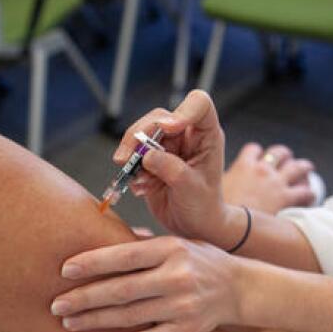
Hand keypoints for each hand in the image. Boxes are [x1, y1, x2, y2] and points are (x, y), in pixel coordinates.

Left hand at [51, 236, 241, 331]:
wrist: (239, 288)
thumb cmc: (196, 260)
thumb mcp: (174, 242)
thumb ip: (139, 245)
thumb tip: (92, 239)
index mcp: (171, 249)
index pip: (123, 256)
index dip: (91, 264)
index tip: (64, 270)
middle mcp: (177, 277)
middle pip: (121, 291)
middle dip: (83, 299)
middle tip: (55, 305)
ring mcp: (182, 307)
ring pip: (129, 317)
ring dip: (94, 321)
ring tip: (68, 323)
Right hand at [116, 90, 239, 247]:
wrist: (194, 227)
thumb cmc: (203, 207)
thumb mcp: (191, 189)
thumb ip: (172, 169)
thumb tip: (147, 155)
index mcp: (206, 136)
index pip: (199, 105)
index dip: (182, 112)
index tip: (169, 129)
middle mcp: (186, 135)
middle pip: (158, 118)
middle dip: (139, 135)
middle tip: (126, 159)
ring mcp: (168, 146)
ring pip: (141, 133)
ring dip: (131, 154)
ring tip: (134, 178)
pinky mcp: (152, 158)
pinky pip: (134, 154)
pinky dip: (131, 170)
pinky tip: (141, 188)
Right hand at [222, 143, 315, 214]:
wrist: (228, 231)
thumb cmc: (217, 216)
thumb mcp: (213, 193)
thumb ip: (219, 186)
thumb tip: (215, 190)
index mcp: (242, 166)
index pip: (254, 150)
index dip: (258, 154)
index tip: (259, 159)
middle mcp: (261, 170)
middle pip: (278, 153)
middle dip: (284, 156)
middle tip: (287, 161)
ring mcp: (276, 183)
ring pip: (298, 167)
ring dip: (303, 168)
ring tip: (306, 171)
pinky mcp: (287, 199)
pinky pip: (306, 192)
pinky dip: (309, 194)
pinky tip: (310, 198)